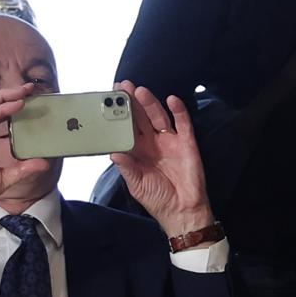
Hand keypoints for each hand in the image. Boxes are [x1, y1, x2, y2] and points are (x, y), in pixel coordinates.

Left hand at [109, 83, 214, 238]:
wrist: (182, 210)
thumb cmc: (157, 199)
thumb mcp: (136, 184)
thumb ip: (126, 167)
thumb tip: (114, 151)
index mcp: (137, 151)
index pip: (125, 128)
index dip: (118, 115)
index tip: (107, 100)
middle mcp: (152, 142)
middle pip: (140, 117)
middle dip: (131, 102)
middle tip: (122, 86)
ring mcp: (170, 141)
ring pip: (158, 116)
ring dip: (150, 103)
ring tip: (140, 91)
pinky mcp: (187, 143)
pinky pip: (183, 123)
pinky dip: (179, 111)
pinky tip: (171, 100)